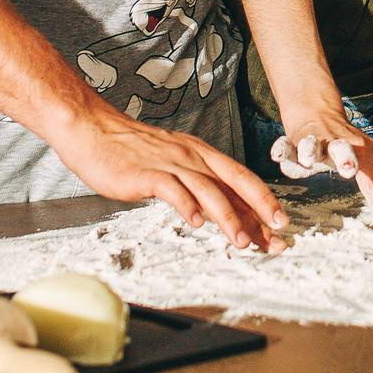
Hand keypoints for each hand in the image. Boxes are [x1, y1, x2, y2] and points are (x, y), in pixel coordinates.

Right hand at [51, 99, 289, 251]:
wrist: (91, 130)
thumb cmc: (128, 151)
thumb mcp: (170, 164)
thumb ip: (193, 184)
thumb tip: (215, 211)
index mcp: (200, 154)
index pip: (240, 179)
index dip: (263, 204)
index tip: (280, 228)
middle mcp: (191, 156)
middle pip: (234, 182)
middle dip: (260, 209)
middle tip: (278, 235)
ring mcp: (170, 163)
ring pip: (209, 190)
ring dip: (229, 218)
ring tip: (242, 242)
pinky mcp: (146, 174)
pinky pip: (172, 190)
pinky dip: (186, 206)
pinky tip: (196, 223)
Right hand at [269, 107, 372, 235]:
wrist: (318, 114)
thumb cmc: (350, 143)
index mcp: (360, 156)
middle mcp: (338, 148)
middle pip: (343, 151)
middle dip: (346, 159)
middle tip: (350, 170)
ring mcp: (315, 144)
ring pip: (312, 145)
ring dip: (310, 150)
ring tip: (308, 158)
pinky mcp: (293, 143)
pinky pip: (285, 146)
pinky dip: (281, 149)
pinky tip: (277, 155)